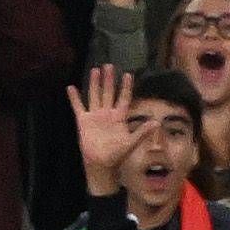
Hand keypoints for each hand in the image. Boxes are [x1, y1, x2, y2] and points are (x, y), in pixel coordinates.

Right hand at [68, 63, 138, 190]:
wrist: (101, 163)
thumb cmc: (117, 154)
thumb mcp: (131, 142)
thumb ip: (143, 131)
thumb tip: (158, 123)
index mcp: (119, 117)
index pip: (123, 98)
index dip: (126, 87)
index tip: (128, 74)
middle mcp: (107, 113)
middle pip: (108, 92)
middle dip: (109, 79)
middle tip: (109, 65)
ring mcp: (95, 116)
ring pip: (95, 95)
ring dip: (94, 83)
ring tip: (95, 70)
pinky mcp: (83, 121)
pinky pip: (78, 106)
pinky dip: (74, 98)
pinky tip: (71, 87)